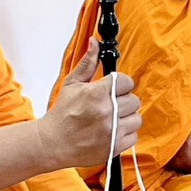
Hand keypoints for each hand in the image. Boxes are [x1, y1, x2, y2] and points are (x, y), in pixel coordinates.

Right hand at [44, 42, 140, 168]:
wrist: (53, 143)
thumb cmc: (62, 114)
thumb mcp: (72, 84)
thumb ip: (88, 63)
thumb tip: (94, 43)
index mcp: (97, 93)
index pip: (126, 81)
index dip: (121, 84)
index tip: (114, 89)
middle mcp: (107, 111)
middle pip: (134, 100)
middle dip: (123, 101)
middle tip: (111, 105)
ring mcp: (112, 130)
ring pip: (137, 118)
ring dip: (127, 118)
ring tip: (112, 119)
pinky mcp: (115, 146)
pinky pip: (134, 136)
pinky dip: (126, 134)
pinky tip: (112, 131)